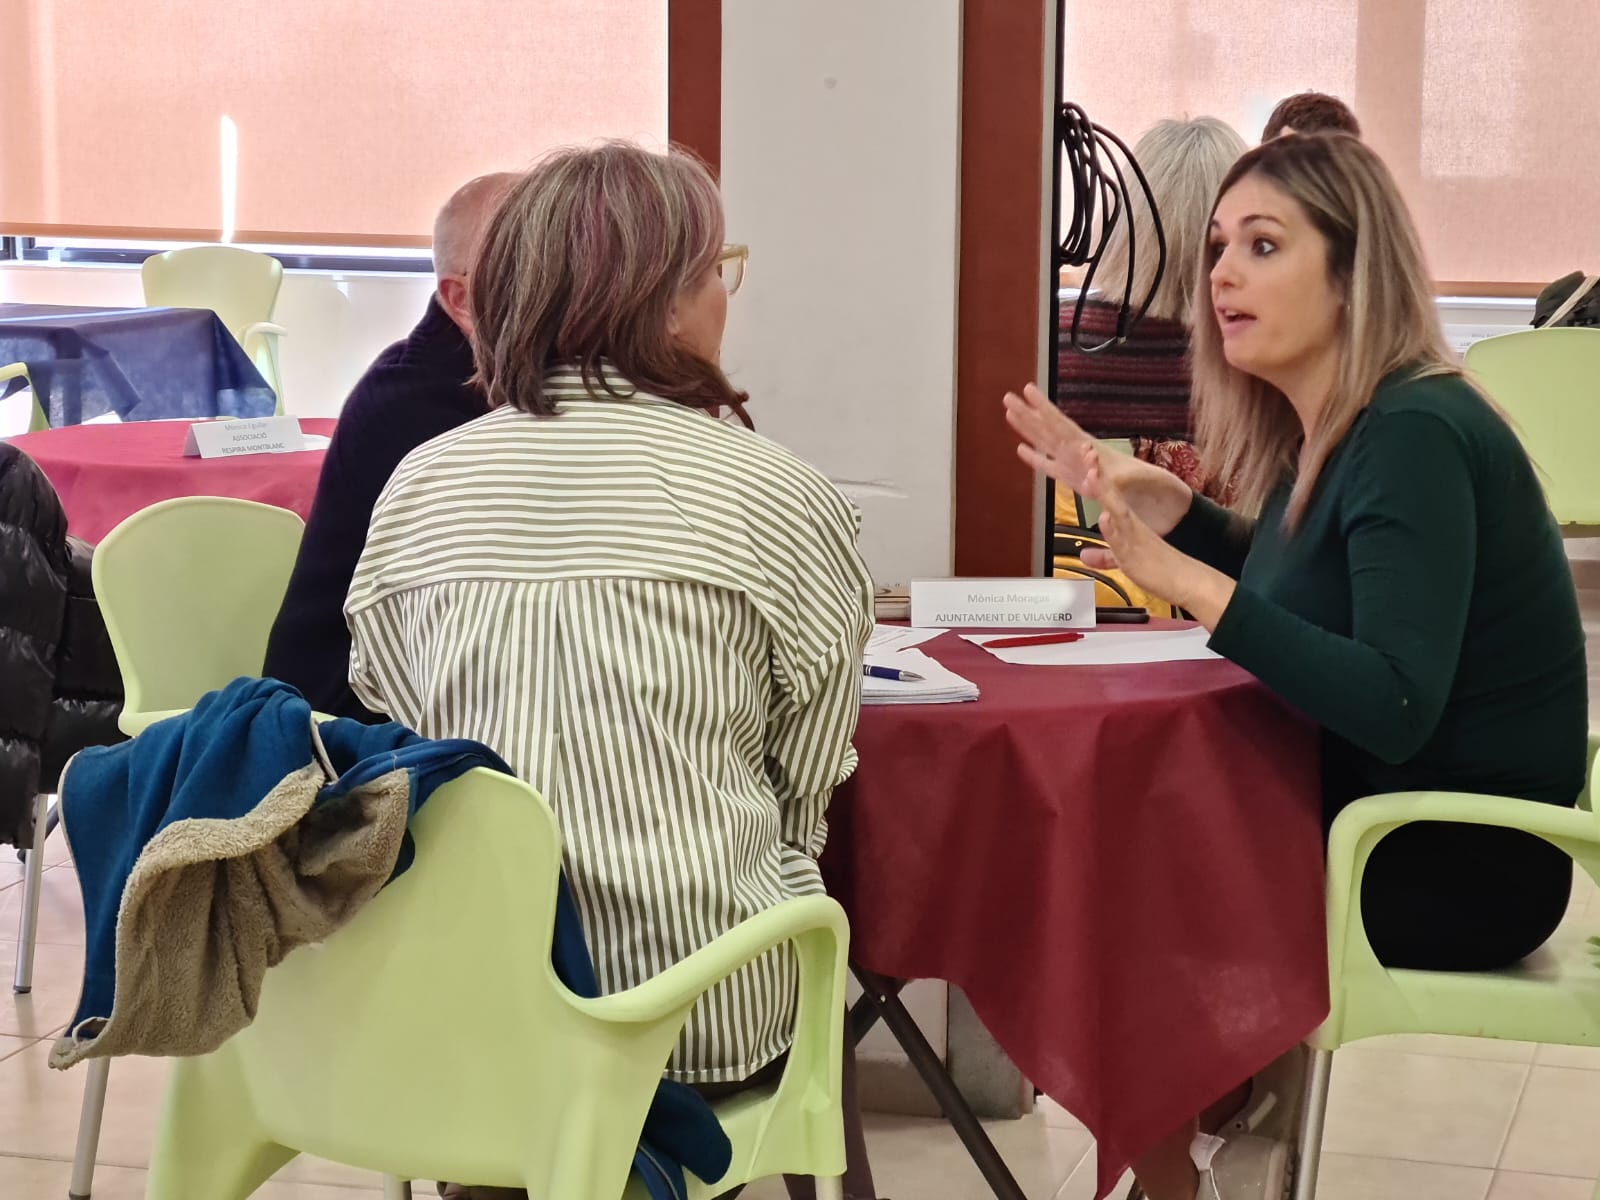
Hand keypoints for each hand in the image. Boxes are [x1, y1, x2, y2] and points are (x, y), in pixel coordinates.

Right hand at [1004, 382, 1193, 535]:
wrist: (1170, 508)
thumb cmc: (1159, 492)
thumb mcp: (1139, 482)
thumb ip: (1116, 478)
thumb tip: (1094, 469)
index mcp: (1094, 451)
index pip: (1064, 426)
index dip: (1046, 410)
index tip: (1029, 391)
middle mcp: (1084, 456)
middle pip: (1051, 431)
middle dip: (1030, 414)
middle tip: (1008, 397)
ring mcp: (1080, 468)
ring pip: (1048, 445)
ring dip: (1030, 431)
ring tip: (1010, 413)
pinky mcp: (1079, 483)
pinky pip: (1052, 469)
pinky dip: (1037, 460)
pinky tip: (1022, 450)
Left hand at [1082, 445, 1234, 628]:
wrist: (1187, 579)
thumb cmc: (1158, 569)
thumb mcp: (1125, 561)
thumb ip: (1104, 557)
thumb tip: (1084, 556)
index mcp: (1128, 522)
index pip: (1109, 495)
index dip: (1096, 478)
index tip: (1086, 457)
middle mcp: (1130, 524)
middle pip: (1111, 494)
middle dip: (1098, 474)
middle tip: (1086, 451)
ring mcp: (1134, 535)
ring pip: (1116, 509)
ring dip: (1103, 492)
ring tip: (1091, 473)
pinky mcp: (1137, 551)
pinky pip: (1124, 538)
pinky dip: (1113, 527)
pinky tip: (1105, 517)